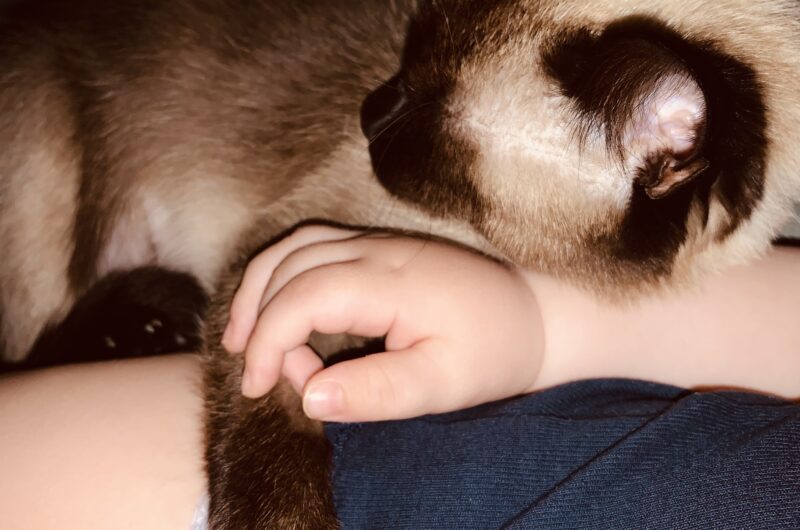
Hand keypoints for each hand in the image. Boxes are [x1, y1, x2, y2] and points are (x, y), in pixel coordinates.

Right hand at [222, 225, 544, 421]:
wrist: (535, 316)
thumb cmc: (494, 352)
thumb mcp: (443, 385)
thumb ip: (377, 392)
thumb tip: (310, 398)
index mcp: (393, 280)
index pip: (303, 296)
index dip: (267, 341)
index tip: (258, 387)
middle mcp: (379, 248)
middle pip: (289, 265)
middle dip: (258, 320)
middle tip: (260, 377)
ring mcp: (379, 241)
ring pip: (295, 246)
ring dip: (260, 288)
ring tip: (242, 339)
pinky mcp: (380, 246)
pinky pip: (314, 246)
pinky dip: (283, 275)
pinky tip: (281, 309)